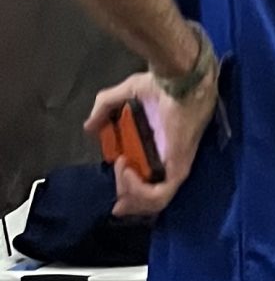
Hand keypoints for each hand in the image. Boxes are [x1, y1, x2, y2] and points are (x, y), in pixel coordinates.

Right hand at [85, 70, 216, 216]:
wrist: (178, 78)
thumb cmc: (159, 85)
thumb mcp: (126, 94)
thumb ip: (105, 108)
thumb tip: (88, 128)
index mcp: (160, 146)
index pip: (148, 181)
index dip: (130, 193)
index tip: (116, 200)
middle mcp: (169, 160)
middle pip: (149, 197)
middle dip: (128, 200)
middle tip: (116, 188)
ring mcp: (176, 166)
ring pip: (153, 201)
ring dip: (130, 191)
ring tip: (122, 168)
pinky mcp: (179, 168)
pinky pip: (159, 195)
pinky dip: (139, 191)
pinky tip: (128, 172)